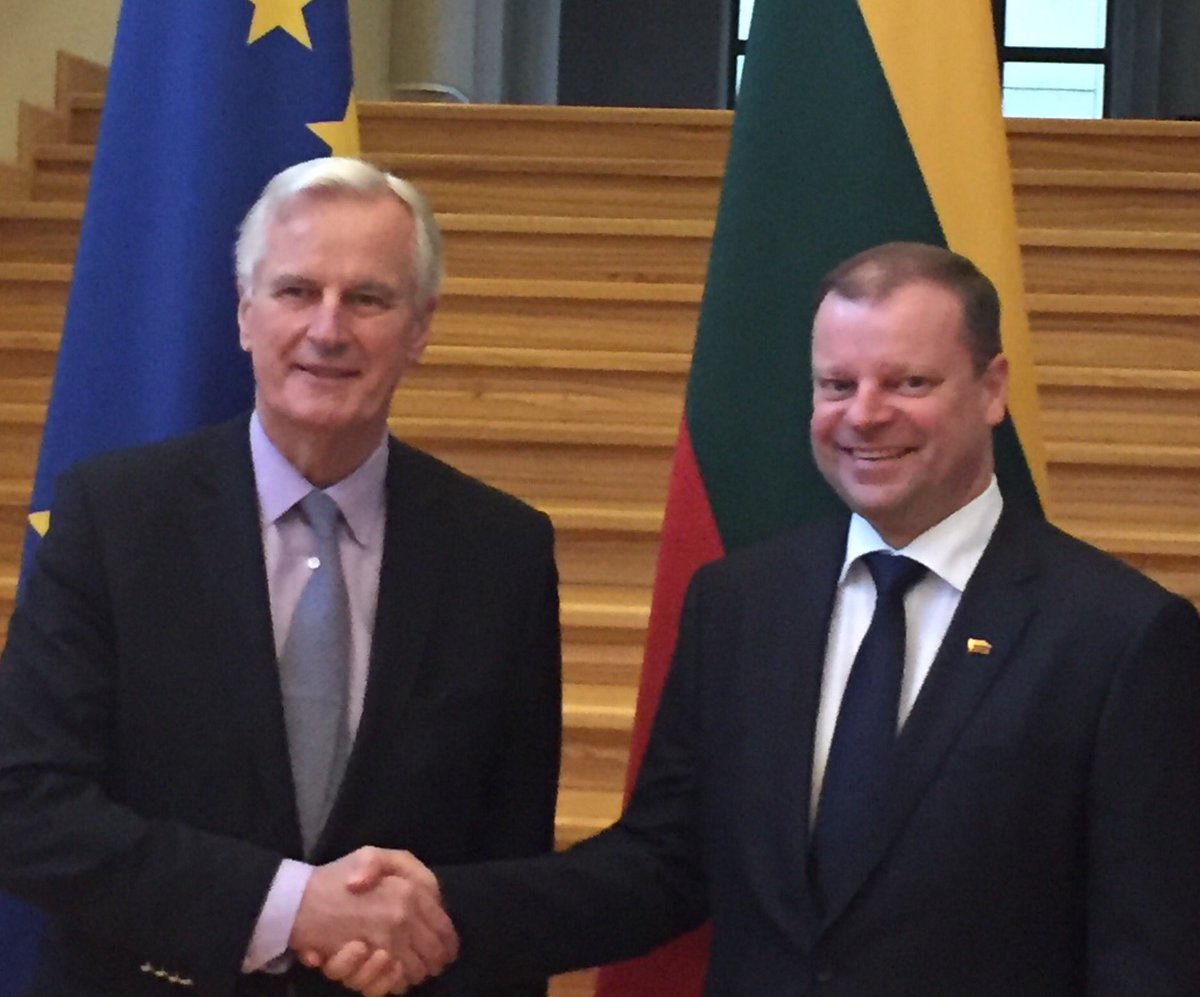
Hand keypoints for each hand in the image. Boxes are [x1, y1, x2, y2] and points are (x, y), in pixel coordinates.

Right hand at [290, 847, 457, 991]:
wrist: (299, 900)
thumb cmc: (339, 875)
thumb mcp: (372, 854)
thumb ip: (402, 863)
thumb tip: (421, 891)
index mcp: (409, 891)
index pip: (443, 927)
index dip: (447, 942)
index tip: (446, 949)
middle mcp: (401, 918)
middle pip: (434, 953)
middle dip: (434, 961)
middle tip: (431, 963)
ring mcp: (384, 942)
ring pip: (415, 971)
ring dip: (415, 972)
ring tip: (410, 968)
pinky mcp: (366, 963)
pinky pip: (391, 983)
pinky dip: (394, 982)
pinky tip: (393, 974)